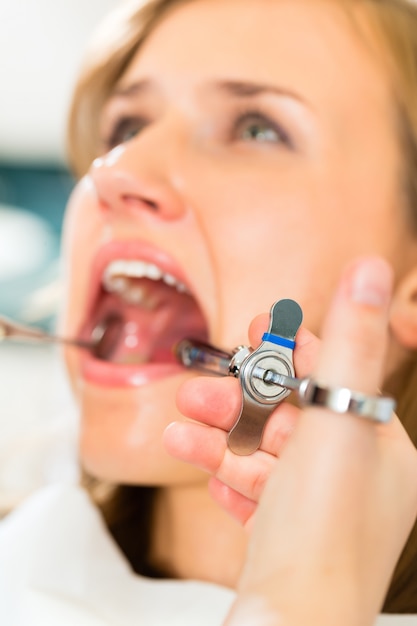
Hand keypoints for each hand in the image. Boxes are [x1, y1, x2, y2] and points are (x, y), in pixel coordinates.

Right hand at [165, 257, 416, 624]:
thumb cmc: (322, 530)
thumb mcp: (336, 421)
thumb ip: (349, 342)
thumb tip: (368, 267)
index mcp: (381, 448)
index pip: (335, 379)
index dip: (293, 349)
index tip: (256, 326)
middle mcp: (356, 478)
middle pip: (291, 415)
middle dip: (241, 396)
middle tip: (204, 379)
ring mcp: (318, 507)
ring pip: (264, 451)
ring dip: (220, 432)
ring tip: (181, 418)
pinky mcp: (285, 532)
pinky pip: (252, 487)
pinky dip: (223, 469)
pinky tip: (192, 455)